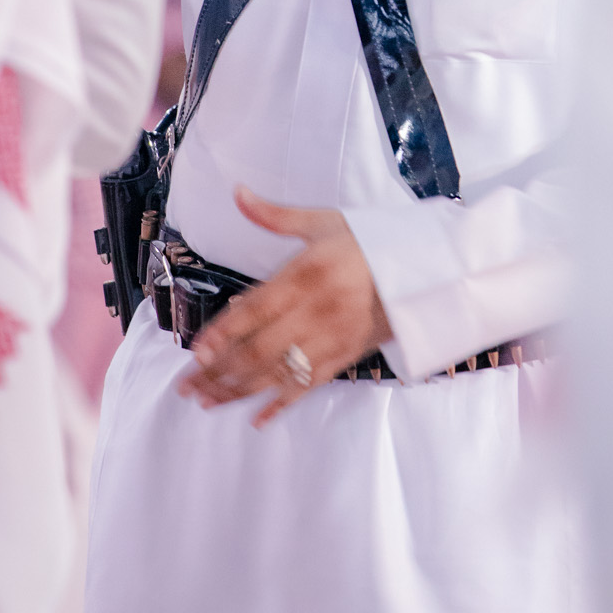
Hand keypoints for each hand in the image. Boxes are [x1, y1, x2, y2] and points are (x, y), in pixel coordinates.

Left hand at [176, 190, 392, 426]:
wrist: (426, 271)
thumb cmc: (371, 242)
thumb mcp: (325, 222)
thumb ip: (276, 216)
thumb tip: (238, 193)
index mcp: (307, 274)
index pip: (255, 310)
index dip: (223, 333)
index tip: (196, 352)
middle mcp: (316, 311)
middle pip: (259, 350)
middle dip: (218, 372)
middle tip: (186, 387)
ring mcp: (331, 340)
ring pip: (278, 373)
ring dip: (239, 391)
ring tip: (206, 401)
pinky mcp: (345, 357)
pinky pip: (308, 387)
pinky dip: (281, 405)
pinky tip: (257, 419)